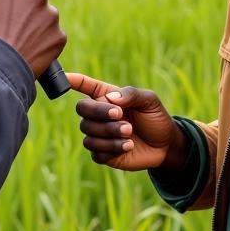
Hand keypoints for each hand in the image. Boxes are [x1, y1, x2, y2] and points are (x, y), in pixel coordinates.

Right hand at [68, 72, 187, 171]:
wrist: (165, 146)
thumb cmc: (155, 118)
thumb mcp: (149, 100)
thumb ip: (131, 94)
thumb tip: (110, 98)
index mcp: (107, 96)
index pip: (84, 85)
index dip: (72, 80)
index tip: (64, 77)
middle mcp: (98, 114)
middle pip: (82, 109)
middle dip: (99, 113)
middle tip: (121, 116)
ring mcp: (99, 134)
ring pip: (88, 132)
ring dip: (109, 133)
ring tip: (129, 134)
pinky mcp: (102, 153)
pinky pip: (95, 152)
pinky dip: (111, 149)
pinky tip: (128, 146)